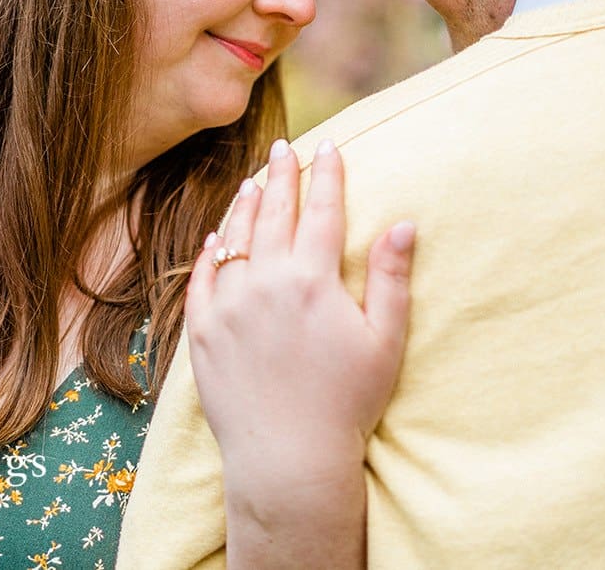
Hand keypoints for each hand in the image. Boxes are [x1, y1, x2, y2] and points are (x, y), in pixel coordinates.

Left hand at [186, 138, 415, 484]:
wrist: (288, 459)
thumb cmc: (347, 403)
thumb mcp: (384, 340)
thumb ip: (391, 276)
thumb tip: (403, 222)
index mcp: (313, 280)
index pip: (321, 210)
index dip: (327, 175)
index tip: (329, 146)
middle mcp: (265, 283)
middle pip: (274, 213)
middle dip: (283, 175)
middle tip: (285, 148)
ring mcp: (227, 306)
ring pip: (234, 239)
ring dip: (245, 206)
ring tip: (254, 182)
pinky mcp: (201, 332)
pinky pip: (201, 279)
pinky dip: (211, 252)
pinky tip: (217, 237)